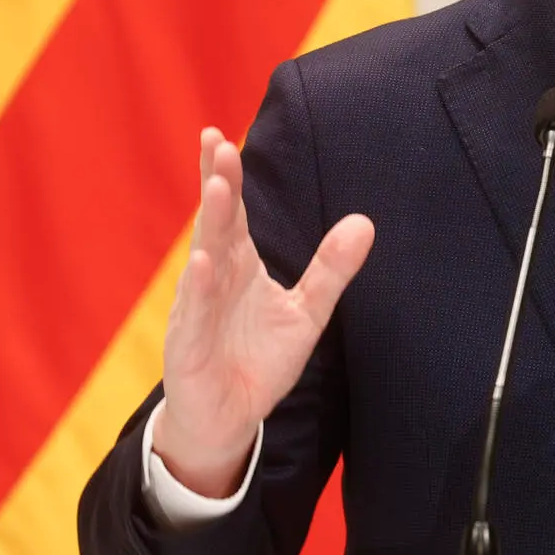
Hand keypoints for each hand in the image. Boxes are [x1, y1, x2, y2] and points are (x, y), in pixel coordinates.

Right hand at [150, 128, 374, 496]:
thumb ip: (331, 269)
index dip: (226, 175)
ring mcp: (197, 309)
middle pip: (214, 224)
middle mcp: (213, 278)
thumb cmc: (258, 360)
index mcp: (237, 264)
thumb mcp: (306, 313)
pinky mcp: (190, 346)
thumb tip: (365, 222)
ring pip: (203, 260)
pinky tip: (203, 264)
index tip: (223, 136)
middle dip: (217, 185)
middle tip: (219, 145)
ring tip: (216, 188)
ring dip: (208, 225)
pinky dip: (200, 288)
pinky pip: (196, 313)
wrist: (228, 419)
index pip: (231, 211)